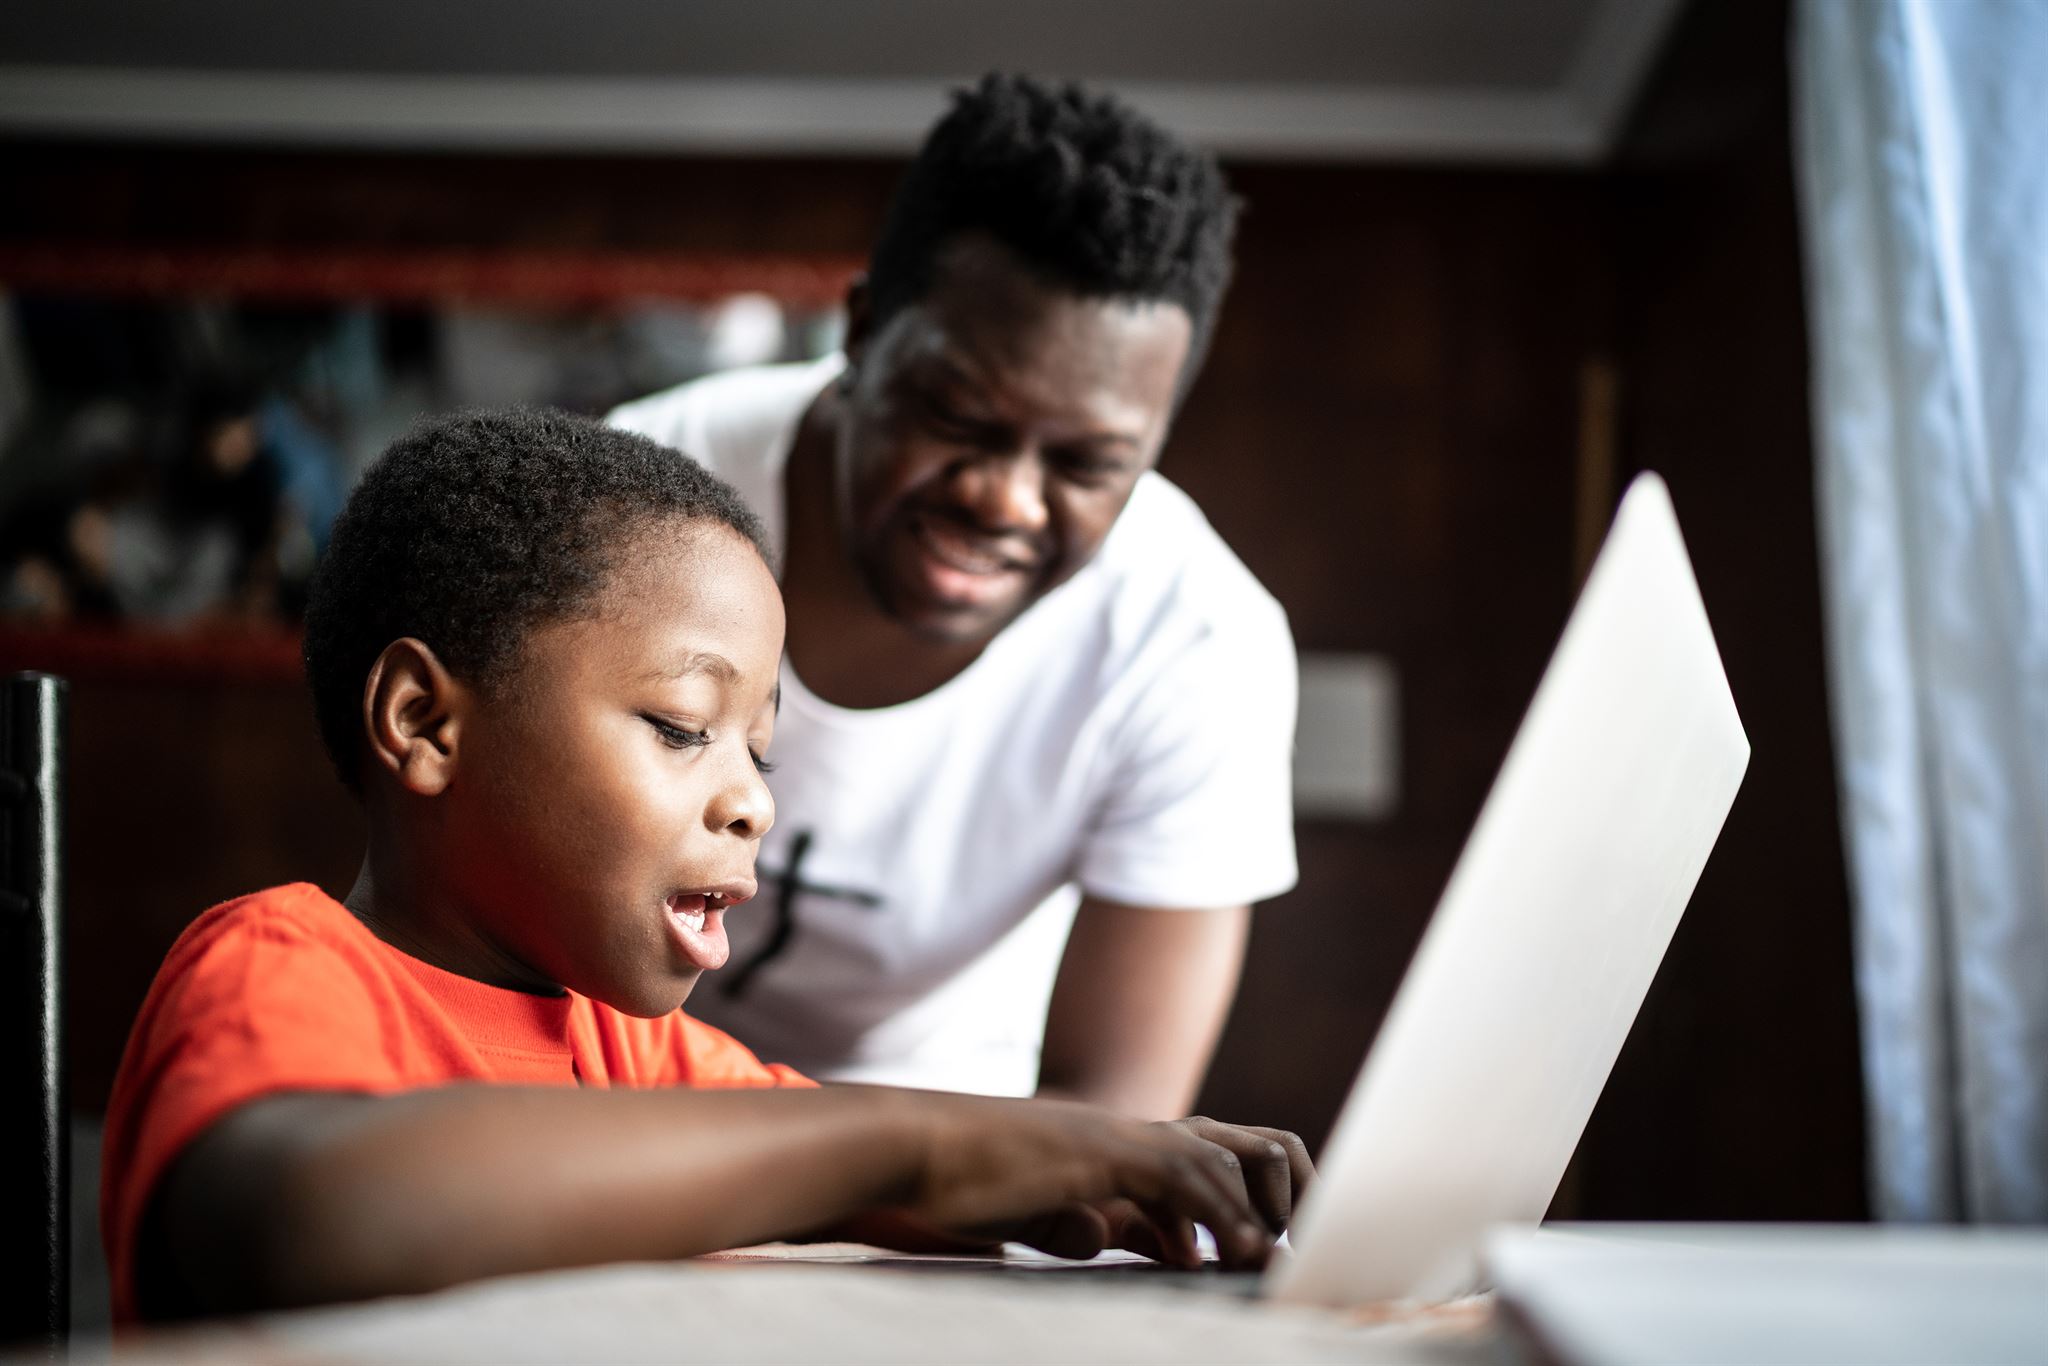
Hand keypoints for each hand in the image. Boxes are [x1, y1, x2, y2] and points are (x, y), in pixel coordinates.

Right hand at [902, 1096, 1314, 1268]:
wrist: (914, 1146)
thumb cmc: (966, 1180)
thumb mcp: (1041, 1211)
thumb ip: (1088, 1223)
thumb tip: (1117, 1239)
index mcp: (1127, 1145)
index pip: (1223, 1157)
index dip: (1264, 1195)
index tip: (1279, 1246)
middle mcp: (1136, 1134)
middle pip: (1251, 1145)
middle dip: (1290, 1194)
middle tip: (1292, 1252)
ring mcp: (1119, 1138)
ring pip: (1223, 1162)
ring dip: (1254, 1216)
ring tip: (1265, 1265)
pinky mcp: (1099, 1153)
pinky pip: (1176, 1179)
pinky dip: (1207, 1220)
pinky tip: (1207, 1259)